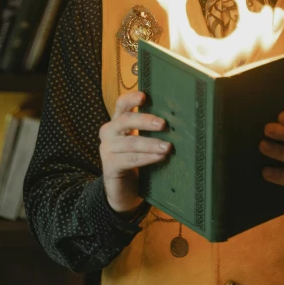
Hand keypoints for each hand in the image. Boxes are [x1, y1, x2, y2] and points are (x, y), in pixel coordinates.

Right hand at [99, 90, 171, 213]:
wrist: (123, 189)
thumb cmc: (137, 157)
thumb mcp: (141, 139)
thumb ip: (151, 128)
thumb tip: (177, 118)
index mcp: (117, 121)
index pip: (121, 104)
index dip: (131, 99)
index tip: (144, 96)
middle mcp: (108, 132)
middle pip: (125, 120)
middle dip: (145, 120)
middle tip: (163, 124)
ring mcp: (106, 149)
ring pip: (131, 143)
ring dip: (151, 144)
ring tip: (168, 147)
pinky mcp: (109, 166)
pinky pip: (130, 159)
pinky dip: (147, 158)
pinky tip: (160, 157)